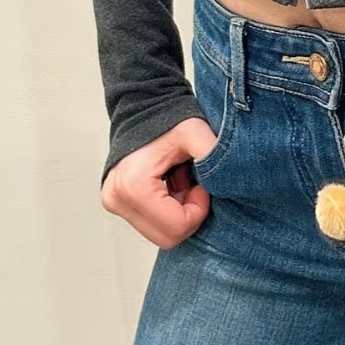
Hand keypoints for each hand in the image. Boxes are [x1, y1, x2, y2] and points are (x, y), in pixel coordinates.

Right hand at [100, 117, 216, 248]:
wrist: (144, 106)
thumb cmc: (169, 118)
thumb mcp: (196, 132)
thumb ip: (213, 153)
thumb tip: (230, 177)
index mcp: (133, 186)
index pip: (177, 228)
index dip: (198, 209)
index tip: (201, 184)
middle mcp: (116, 199)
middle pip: (167, 238)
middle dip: (188, 214)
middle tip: (193, 184)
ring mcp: (114, 203)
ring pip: (160, 233)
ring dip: (178, 212)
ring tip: (181, 180)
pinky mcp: (117, 203)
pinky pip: (152, 223)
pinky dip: (168, 209)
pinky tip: (172, 184)